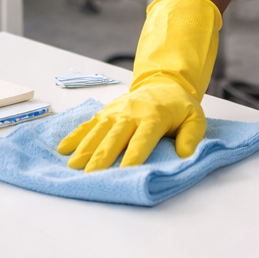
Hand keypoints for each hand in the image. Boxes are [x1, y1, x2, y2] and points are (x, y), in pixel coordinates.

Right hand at [58, 76, 206, 170]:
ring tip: (74, 165)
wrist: (163, 82)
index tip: (124, 172)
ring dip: (85, 148)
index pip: (142, 139)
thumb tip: (185, 155)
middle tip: (91, 175)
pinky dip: (75, 135)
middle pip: (115, 136)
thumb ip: (191, 137)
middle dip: (102, 156)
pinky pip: (89, 123)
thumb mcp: (195, 119)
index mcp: (154, 116)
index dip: (134, 156)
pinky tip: (64, 148)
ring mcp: (116, 111)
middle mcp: (132, 112)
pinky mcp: (106, 111)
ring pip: (98, 130)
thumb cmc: (179, 107)